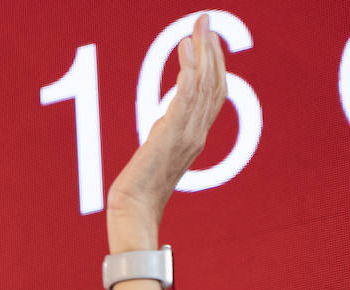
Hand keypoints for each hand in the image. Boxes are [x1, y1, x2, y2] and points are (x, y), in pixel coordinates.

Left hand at [106, 13, 227, 250]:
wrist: (134, 209)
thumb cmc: (141, 189)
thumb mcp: (159, 153)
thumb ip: (167, 134)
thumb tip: (164, 121)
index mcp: (197, 136)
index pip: (214, 92)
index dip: (215, 64)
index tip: (207, 38)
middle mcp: (198, 133)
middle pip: (214, 83)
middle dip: (211, 49)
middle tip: (204, 21)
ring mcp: (187, 135)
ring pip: (203, 86)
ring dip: (201, 53)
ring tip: (195, 29)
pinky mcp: (170, 136)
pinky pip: (185, 99)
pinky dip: (188, 73)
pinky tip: (184, 52)